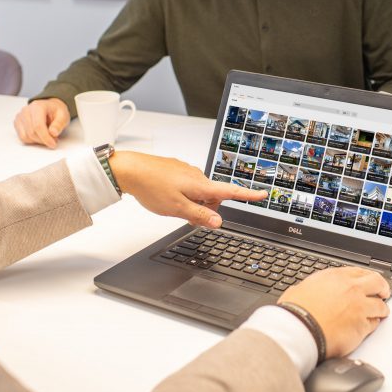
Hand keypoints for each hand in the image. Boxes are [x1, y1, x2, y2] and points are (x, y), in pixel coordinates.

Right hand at [14, 98, 69, 148]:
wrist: (50, 107)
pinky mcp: (17, 123)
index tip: (53, 144)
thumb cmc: (56, 111)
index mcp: (38, 106)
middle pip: (32, 132)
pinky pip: (22, 137)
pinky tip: (39, 135)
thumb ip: (59, 124)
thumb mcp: (63, 116)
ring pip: (26, 137)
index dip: (45, 137)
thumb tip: (53, 133)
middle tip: (54, 139)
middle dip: (43, 140)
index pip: (38, 126)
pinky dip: (32, 140)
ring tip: (47, 136)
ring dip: (38, 141)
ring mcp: (20, 117)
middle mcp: (26, 110)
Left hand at [108, 151, 266, 227]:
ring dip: (192, 202)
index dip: (247, 194)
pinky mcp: (176, 171)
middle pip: (212, 196)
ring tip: (171, 205)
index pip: (230, 191)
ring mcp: (186, 171)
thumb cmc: (151, 186)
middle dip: (205, 208)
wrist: (129, 169)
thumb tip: (219, 221)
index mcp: (200, 184)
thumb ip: (200, 215)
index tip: (262, 194)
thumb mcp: (177, 208)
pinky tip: (166, 196)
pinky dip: (183, 195)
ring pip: (198, 193)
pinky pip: (188, 186)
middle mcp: (197, 175)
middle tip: (186, 216)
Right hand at [279, 267, 389, 358]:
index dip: (366, 277)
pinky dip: (373, 324)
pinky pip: (374, 324)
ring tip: (381, 311)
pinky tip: (371, 325)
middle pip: (377, 282)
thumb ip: (313, 287)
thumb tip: (309, 291)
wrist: (299, 329)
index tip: (368, 281)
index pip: (359, 272)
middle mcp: (351, 289)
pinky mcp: (362, 326)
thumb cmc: (296, 311)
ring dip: (381, 308)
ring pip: (380, 305)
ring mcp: (359, 307)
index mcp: (336, 276)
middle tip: (383, 292)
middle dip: (382, 287)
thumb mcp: (301, 288)